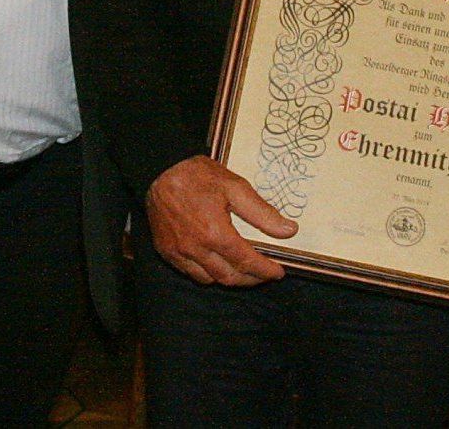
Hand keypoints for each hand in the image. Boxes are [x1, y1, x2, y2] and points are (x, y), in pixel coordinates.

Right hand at [145, 156, 296, 287]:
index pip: (247, 262)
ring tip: (242, 269)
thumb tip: (288, 230)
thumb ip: (262, 212)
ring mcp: (178, 252)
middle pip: (229, 277)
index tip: (278, 272)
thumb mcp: (234, 186)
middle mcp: (196, 248)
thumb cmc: (197, 175)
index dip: (266, 270)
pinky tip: (215, 263)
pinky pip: (190, 272)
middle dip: (250, 280)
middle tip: (263, 273)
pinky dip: (206, 273)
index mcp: (215, 233)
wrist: (159, 169)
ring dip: (229, 278)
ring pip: (209, 279)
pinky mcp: (166, 251)